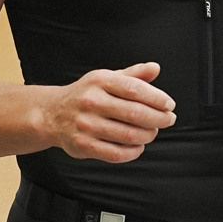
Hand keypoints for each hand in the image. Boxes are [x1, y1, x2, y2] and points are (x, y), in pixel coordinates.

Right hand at [41, 63, 174, 162]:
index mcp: (99, 81)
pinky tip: (138, 146)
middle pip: (135, 114)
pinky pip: (117, 154)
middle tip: (168, 120)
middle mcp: (91, 102)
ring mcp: (86, 125)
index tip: (170, 105)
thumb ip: (133, 75)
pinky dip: (133, 152)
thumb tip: (156, 68)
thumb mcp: (106, 79)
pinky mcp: (83, 145)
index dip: (157, 98)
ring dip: (148, 135)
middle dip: (158, 119)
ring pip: (129, 135)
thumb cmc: (87, 95)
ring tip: (152, 132)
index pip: (135, 89)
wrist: (52, 114)